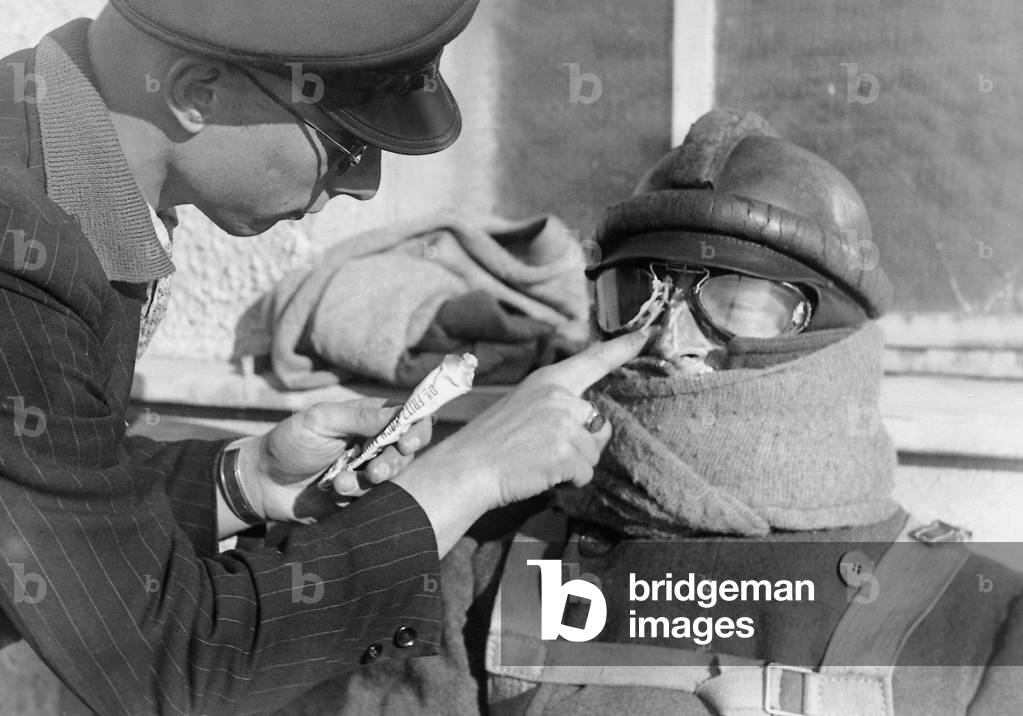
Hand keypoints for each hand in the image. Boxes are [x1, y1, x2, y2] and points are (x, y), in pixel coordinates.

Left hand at [235, 398, 432, 523]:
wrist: (262, 483)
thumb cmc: (289, 443)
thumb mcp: (320, 421)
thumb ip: (360, 417)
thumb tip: (401, 412)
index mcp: (367, 418)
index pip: (407, 418)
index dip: (417, 428)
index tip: (409, 441)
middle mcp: (372, 443)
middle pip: (406, 450)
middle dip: (396, 461)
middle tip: (377, 471)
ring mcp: (366, 470)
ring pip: (391, 476)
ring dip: (372, 479)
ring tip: (344, 482)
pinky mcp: (359, 496)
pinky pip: (373, 497)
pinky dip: (355, 494)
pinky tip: (335, 490)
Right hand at [394, 327, 652, 553]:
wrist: (466, 468)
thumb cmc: (490, 444)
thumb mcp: (523, 407)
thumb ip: (556, 406)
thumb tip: (591, 424)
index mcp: (548, 380)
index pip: (594, 359)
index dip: (624, 347)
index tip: (650, 332)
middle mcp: (560, 396)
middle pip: (598, 424)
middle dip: (580, 444)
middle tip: (543, 450)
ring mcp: (564, 422)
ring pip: (593, 453)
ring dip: (572, 465)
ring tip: (538, 462)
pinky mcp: (566, 451)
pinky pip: (584, 473)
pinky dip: (567, 481)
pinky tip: (541, 474)